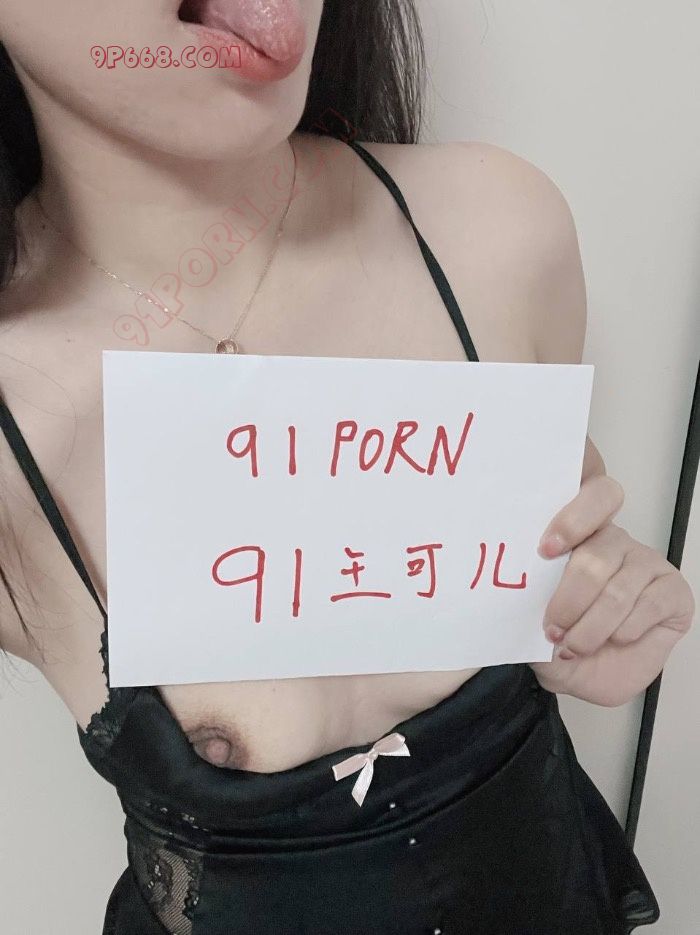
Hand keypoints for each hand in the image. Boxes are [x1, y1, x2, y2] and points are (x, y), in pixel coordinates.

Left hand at [530, 470, 694, 705]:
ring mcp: (646, 562)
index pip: (587, 497)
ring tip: (573, 646)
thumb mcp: (533, 623)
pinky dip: (623, 632)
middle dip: (569, 600)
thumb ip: (526, 601)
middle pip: (596, 554)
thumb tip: (513, 591)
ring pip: (618, 590)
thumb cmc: (562, 639)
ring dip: (592, 627)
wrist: (590, 678)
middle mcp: (614, 541)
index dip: (571, 520)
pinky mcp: (672, 590)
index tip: (546, 549)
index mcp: (577, 533)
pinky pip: (648, 606)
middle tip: (552, 629)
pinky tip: (613, 640)